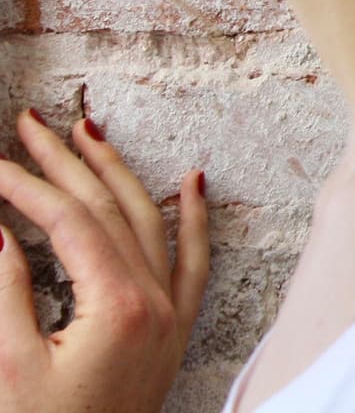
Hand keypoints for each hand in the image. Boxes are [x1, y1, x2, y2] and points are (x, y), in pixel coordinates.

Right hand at [0, 109, 209, 412]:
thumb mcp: (9, 371)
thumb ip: (6, 294)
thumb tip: (1, 231)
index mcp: (117, 306)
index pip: (70, 221)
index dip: (27, 187)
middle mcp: (155, 301)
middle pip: (110, 209)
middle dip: (68, 162)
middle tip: (31, 125)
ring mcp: (171, 315)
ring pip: (151, 221)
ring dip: (119, 174)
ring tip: (88, 135)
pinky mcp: (175, 332)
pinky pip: (194, 260)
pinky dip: (193, 216)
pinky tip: (193, 180)